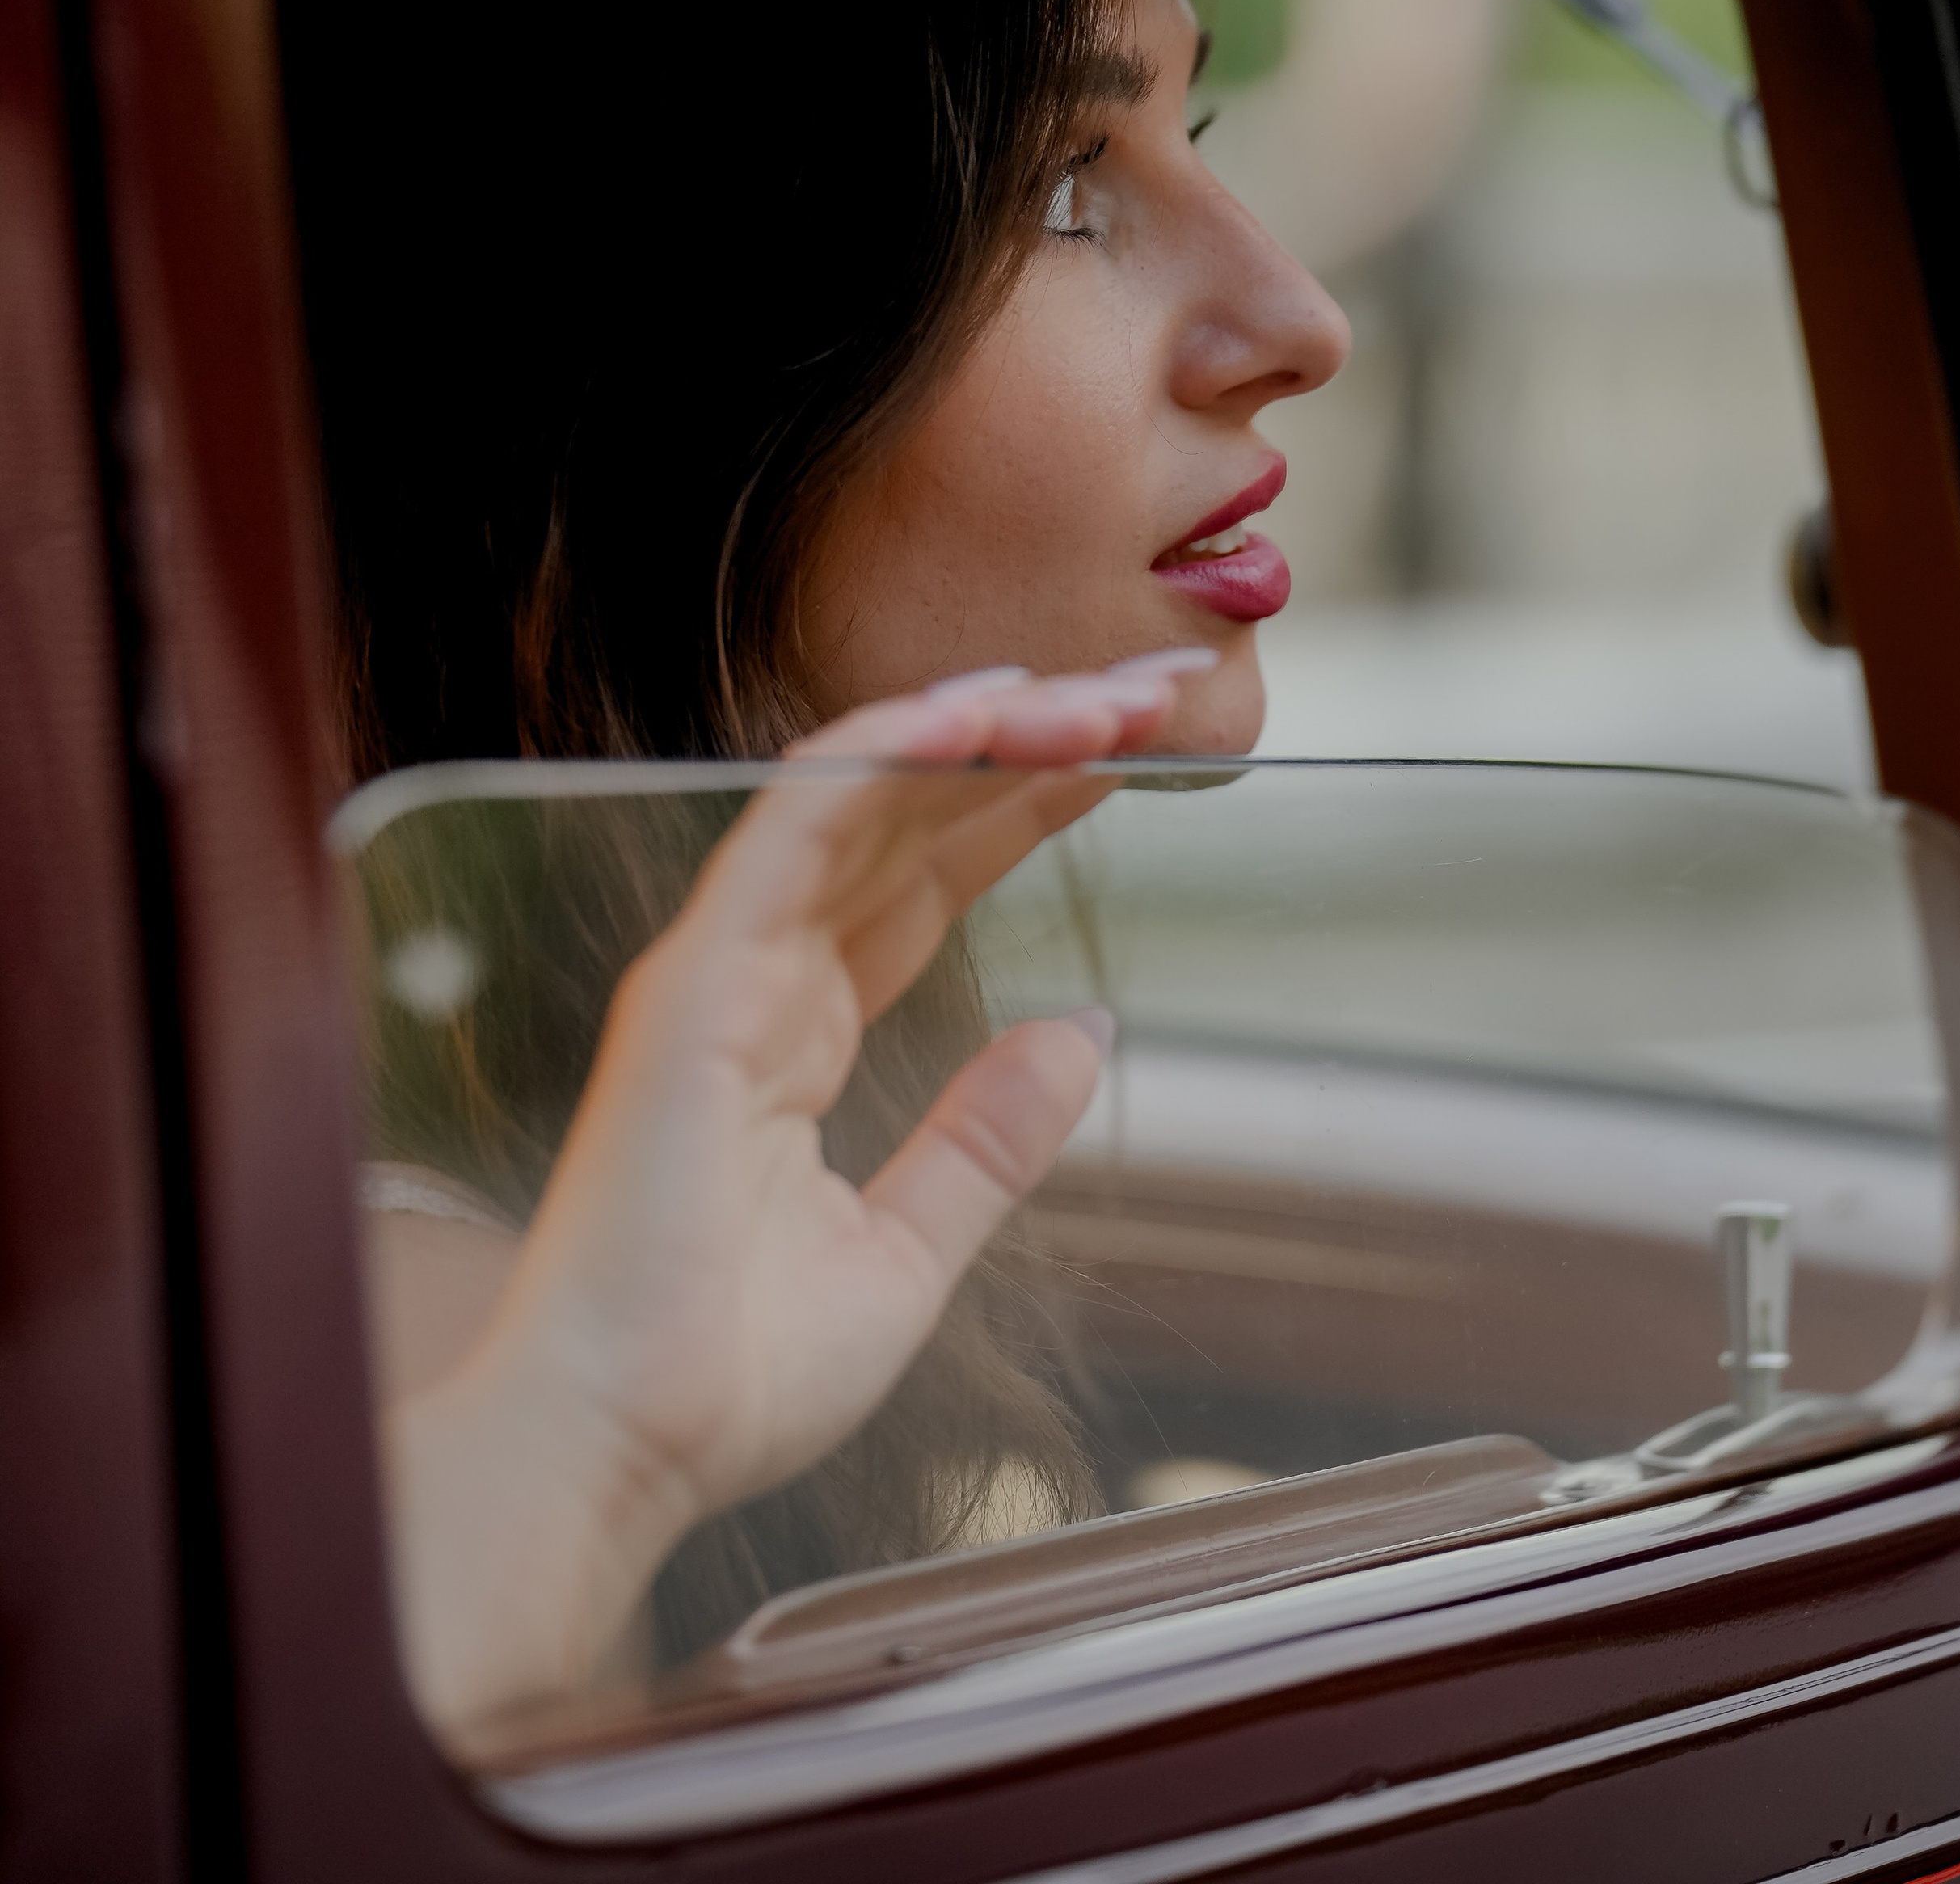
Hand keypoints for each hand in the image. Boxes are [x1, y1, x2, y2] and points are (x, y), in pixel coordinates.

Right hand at [381, 651, 1209, 1729]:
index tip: (1132, 750)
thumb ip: (988, 1137)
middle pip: (909, 817)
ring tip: (1095, 694)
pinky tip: (975, 720)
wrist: (623, 1454)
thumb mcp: (907, 1252)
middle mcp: (759, 976)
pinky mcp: (696, 976)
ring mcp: (722, 966)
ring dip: (984, 733)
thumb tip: (1080, 1031)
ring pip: (862, 796)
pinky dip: (882, 759)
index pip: (927, 875)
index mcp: (800, 1033)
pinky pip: (794, 828)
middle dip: (1031, 740)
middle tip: (1150, 691)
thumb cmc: (728, 1380)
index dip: (1026, 802)